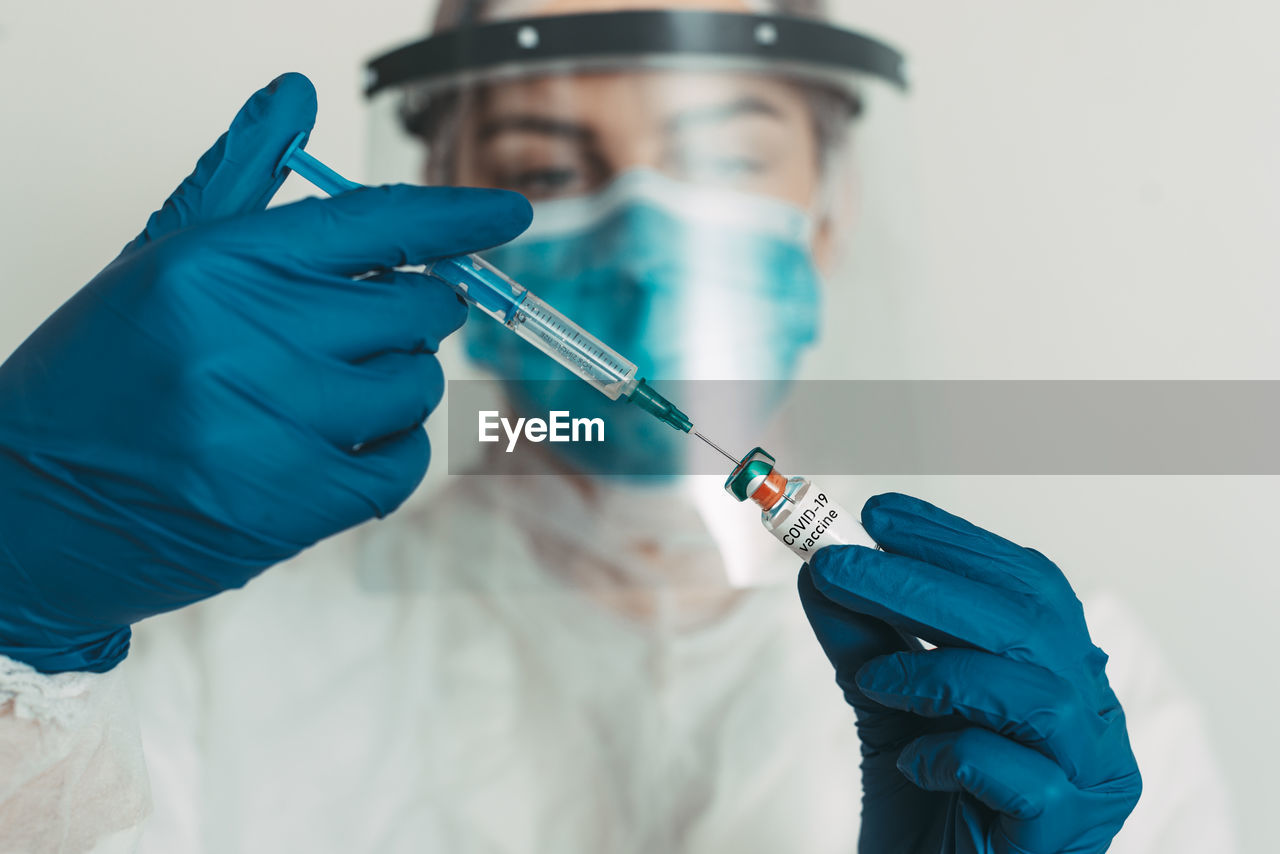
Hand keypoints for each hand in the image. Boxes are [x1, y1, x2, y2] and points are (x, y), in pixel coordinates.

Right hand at [0, 74, 531, 673]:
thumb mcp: (156, 265)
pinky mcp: (291, 506)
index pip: (372, 223)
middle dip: (409, 321)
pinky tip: (337, 452)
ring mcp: (271, 425)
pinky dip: (389, 457)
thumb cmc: (99, 380)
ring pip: (416, 388)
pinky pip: (404, 465)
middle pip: (414, 310)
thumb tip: (296, 92)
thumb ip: (238, 178)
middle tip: (362, 337)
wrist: (27, 513)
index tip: (509, 215)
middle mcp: (245, 337)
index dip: (455, 219)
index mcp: (216, 265)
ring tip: (328, 400)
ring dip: (394, 393)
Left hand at [798, 493, 1140, 852]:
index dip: (954, 540)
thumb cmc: (928, 811)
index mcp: (1061, 674)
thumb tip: (819, 570)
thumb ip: (865, 642)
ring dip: (937, 670)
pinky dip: (957, 754)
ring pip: (1036, 689)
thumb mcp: (888, 712)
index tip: (878, 513)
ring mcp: (1090, 778)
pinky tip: (914, 763)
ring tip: (871, 679)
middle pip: (1030, 620)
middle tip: (839, 562)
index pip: (1027, 583)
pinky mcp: (1066, 835)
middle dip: (925, 581)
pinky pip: (1023, 775)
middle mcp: (1093, 718)